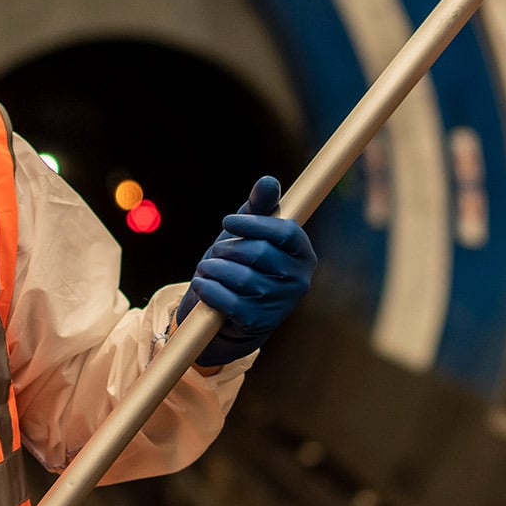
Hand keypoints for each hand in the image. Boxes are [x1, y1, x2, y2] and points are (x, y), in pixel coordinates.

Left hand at [177, 176, 315, 366]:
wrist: (229, 316)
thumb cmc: (243, 266)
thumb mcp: (249, 234)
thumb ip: (259, 208)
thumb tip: (268, 182)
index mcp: (303, 255)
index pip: (286, 232)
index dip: (254, 223)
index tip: (228, 220)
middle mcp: (298, 281)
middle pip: (259, 253)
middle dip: (228, 248)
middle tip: (216, 251)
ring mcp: (279, 305)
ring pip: (241, 277)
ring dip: (214, 269)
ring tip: (207, 268)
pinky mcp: (257, 323)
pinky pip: (229, 300)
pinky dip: (209, 289)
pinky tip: (202, 285)